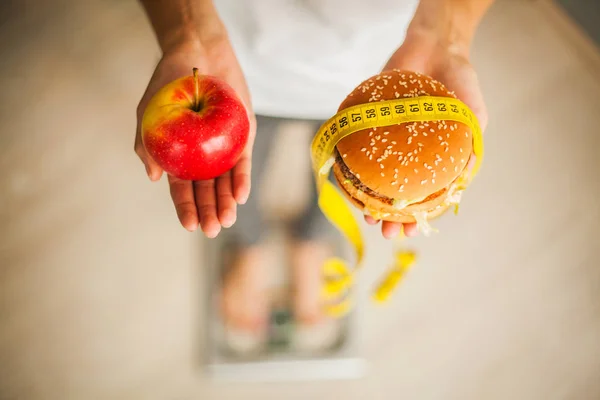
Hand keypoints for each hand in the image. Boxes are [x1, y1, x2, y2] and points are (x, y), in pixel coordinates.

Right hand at [134, 39, 256, 237]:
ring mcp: (224, 149)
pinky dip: (242, 179)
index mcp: (180, 157)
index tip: (189, 226)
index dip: (185, 208)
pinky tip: (240, 196)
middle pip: (207, 191)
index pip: (182, 189)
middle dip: (209, 212)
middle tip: (212, 230)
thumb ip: (148, 144)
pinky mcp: (243, 137)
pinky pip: (244, 162)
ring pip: (227, 182)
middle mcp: (203, 157)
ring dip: (227, 202)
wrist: (198, 52)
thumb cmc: (170, 83)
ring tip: (227, 220)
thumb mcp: (150, 113)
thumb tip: (154, 177)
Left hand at [366, 31, 488, 238]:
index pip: (422, 197)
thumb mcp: (472, 116)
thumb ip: (470, 145)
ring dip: (368, 197)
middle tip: (384, 231)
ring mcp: (383, 140)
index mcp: (430, 160)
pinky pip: (353, 143)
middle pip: (393, 192)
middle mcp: (404, 154)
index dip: (417, 217)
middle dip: (389, 216)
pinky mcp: (367, 121)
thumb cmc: (459, 82)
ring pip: (371, 175)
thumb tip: (463, 180)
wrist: (435, 46)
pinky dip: (346, 159)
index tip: (412, 231)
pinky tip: (343, 174)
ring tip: (366, 213)